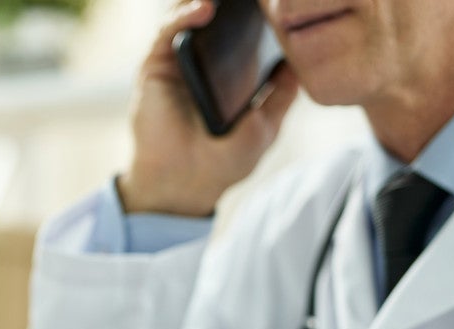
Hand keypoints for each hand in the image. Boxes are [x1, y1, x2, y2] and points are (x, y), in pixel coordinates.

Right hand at [120, 0, 298, 215]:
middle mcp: (200, 63)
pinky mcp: (154, 68)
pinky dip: (183, 15)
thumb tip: (299, 62)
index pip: (241, 30)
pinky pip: (166, 32)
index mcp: (228, 74)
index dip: (253, 12)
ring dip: (205, 0)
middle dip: (230, 2)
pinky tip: (204, 9)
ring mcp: (176, 64)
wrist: (187, 185)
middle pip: (213, 17)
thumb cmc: (223, 163)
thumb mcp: (266, 125)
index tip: (270, 1)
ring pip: (187, 16)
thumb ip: (282, 94)